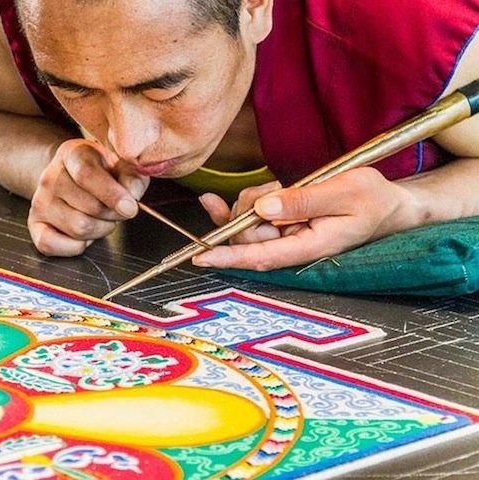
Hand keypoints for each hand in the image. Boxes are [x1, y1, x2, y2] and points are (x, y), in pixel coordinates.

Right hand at [28, 139, 148, 255]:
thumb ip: (132, 177)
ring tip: (100, 218)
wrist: (70, 176)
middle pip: (89, 208)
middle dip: (112, 214)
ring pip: (79, 228)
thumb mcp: (120, 165)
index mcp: (72, 154)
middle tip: (115, 209)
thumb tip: (131, 195)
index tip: (130, 207)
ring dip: (99, 230)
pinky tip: (83, 233)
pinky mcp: (34, 224)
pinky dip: (76, 246)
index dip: (112, 194)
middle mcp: (50, 177)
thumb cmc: (100, 172)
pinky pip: (52, 245)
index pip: (86, 175)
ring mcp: (40, 202)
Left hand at [194, 167, 421, 269]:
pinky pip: (249, 217)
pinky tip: (219, 199)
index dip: (230, 256)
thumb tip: (263, 207)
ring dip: (253, 200)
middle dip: (249, 208)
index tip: (202, 257)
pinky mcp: (282, 224)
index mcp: (310, 246)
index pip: (262, 255)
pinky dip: (235, 206)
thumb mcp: (344, 192)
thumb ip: (304, 201)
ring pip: (247, 221)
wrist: (389, 206)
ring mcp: (286, 236)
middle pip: (249, 234)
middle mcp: (293, 246)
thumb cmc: (373, 201)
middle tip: (278, 188)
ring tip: (284, 189)